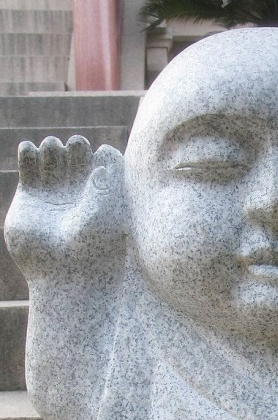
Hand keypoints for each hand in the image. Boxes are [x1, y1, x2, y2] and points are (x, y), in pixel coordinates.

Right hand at [5, 135, 124, 274]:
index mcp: (104, 194)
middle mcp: (79, 192)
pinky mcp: (29, 196)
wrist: (62, 274)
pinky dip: (28, 151)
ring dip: (52, 146)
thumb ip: (108, 182)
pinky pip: (28, 164)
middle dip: (76, 146)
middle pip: (77, 154)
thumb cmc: (92, 249)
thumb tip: (104, 151)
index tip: (99, 158)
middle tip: (75, 149)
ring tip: (53, 152)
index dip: (102, 154)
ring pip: (52, 155)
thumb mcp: (106, 215)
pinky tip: (29, 150)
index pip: (104, 161)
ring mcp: (54, 193)